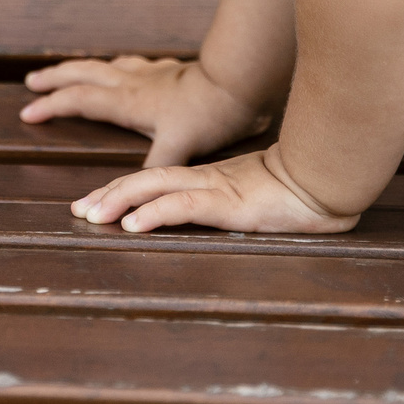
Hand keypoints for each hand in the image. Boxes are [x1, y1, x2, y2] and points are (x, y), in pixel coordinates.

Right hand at [19, 55, 268, 167]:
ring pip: (103, 65)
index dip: (50, 106)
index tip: (27, 113)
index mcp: (126, 102)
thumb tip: (134, 199)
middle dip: (54, 78)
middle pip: (81, 74)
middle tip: (32, 82)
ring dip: (79, 68)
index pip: (78, 100)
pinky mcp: (165, 70)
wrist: (235, 82)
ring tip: (68, 71)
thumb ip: (155, 170)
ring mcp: (147, 74)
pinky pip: (129, 65)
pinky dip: (115, 67)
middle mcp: (130, 83)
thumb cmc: (207, 115)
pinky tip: (123, 68)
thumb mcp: (178, 147)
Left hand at [71, 145, 358, 235]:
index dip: (121, 190)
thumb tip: (213, 213)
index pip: (153, 180)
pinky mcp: (225, 203)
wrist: (324, 181)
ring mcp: (212, 188)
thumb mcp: (251, 200)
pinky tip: (131, 225)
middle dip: (107, 196)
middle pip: (142, 181)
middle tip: (78, 211)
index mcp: (206, 178)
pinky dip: (152, 214)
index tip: (93, 204)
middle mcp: (201, 179)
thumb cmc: (296, 193)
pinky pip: (180, 207)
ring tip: (92, 217)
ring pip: (152, 189)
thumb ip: (229, 203)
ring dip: (118, 203)